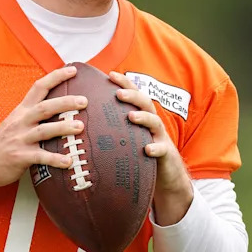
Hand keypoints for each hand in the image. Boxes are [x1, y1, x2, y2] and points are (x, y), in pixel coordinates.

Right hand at [0, 65, 85, 188]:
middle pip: (44, 108)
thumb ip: (34, 114)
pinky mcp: (20, 157)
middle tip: (84, 101)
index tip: (73, 70)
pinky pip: (40, 157)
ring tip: (80, 127)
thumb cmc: (5, 142)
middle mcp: (21, 122)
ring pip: (43, 131)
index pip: (39, 87)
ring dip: (63, 128)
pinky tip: (69, 161)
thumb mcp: (16, 121)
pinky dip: (55, 159)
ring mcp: (20, 139)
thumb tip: (62, 106)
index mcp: (22, 110)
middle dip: (65, 103)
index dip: (56, 77)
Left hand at [109, 71, 192, 224]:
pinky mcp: (165, 155)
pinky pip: (161, 150)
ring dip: (143, 117)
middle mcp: (152, 124)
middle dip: (132, 96)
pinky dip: (154, 148)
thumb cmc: (140, 154)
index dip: (124, 83)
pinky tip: (146, 150)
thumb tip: (84, 119)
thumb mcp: (128, 137)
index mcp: (142, 116)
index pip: (134, 94)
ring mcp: (160, 138)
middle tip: (118, 93)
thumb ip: (113, 127)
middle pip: (145, 103)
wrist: (166, 176)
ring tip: (131, 116)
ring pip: (154, 122)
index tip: (110, 74)